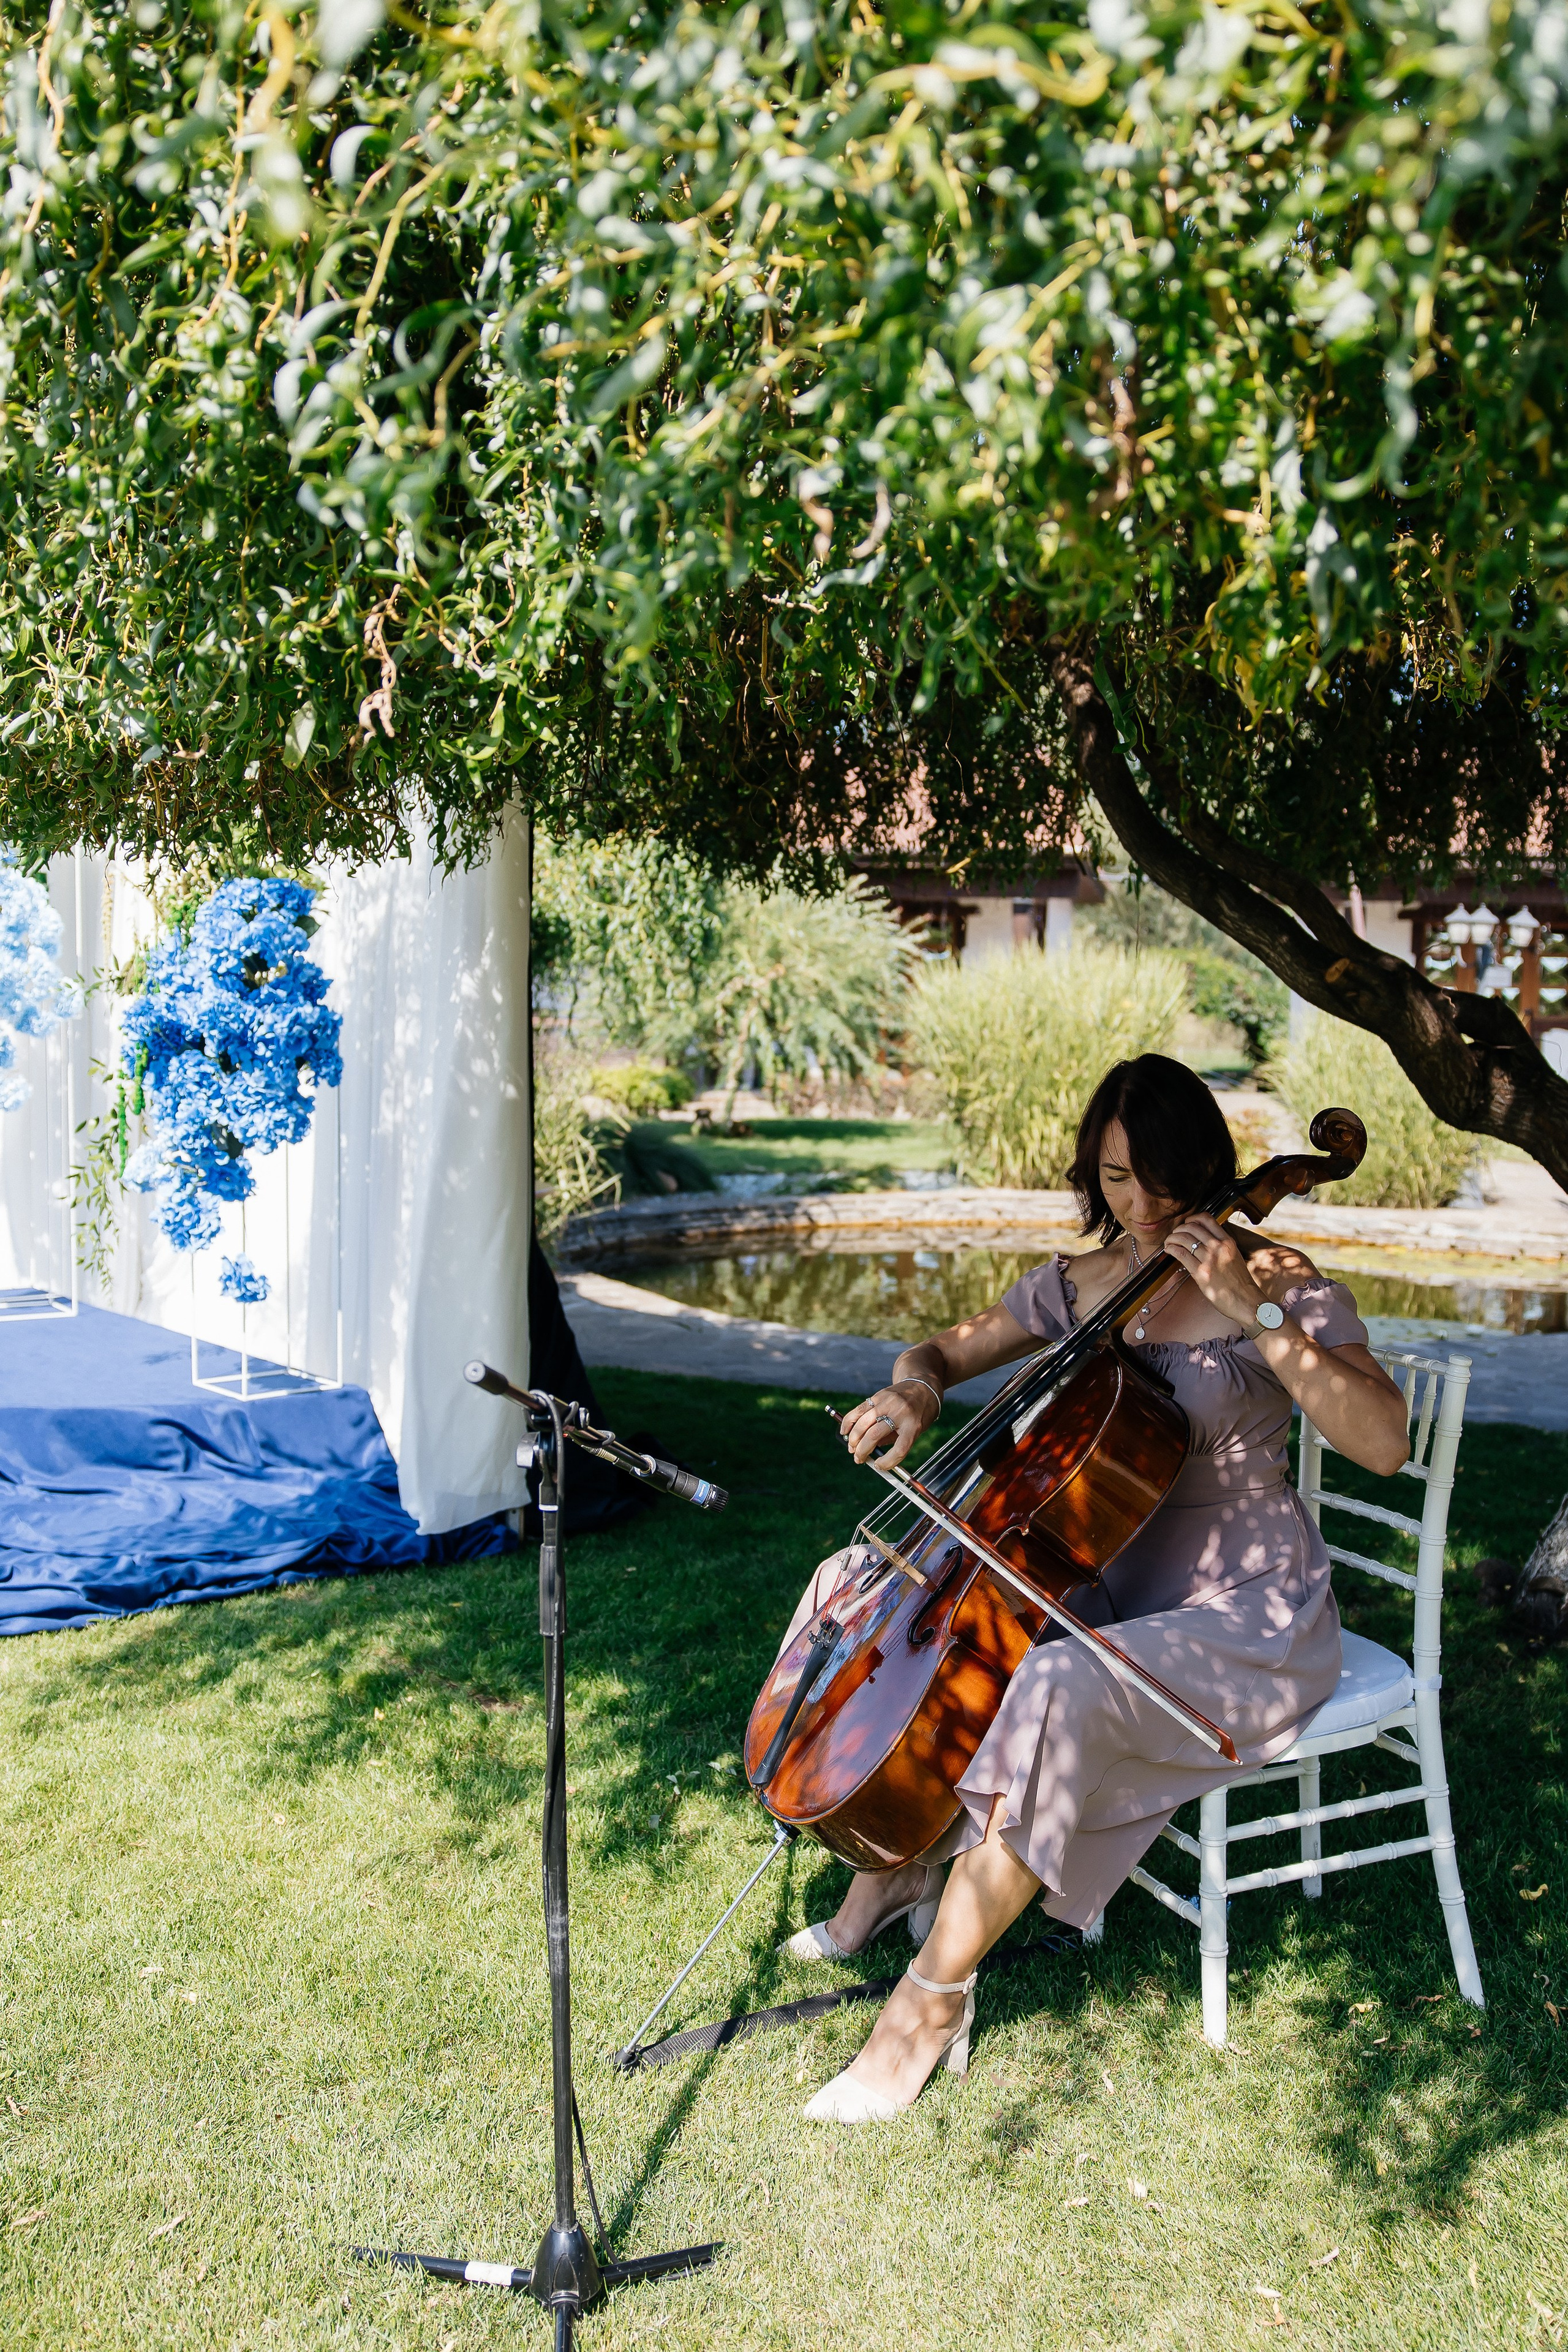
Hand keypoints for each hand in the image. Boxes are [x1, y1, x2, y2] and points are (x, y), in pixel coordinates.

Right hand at [840, 1382, 935, 1467]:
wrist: (923, 1386)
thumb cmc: (920, 1413)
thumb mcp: (916, 1430)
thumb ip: (894, 1440)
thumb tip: (870, 1452)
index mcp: (914, 1425)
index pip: (900, 1449)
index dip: (887, 1462)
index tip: (878, 1466)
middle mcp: (900, 1413)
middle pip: (875, 1435)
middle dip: (862, 1451)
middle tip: (858, 1459)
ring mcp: (888, 1402)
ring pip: (864, 1423)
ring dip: (853, 1438)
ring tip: (851, 1448)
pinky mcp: (878, 1396)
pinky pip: (860, 1409)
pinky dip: (849, 1421)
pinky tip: (845, 1431)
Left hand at [1162, 1212, 1266, 1329]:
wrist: (1246, 1300)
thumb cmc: (1240, 1282)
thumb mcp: (1234, 1256)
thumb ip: (1221, 1246)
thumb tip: (1205, 1240)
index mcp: (1228, 1241)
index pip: (1207, 1219)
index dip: (1193, 1218)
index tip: (1187, 1223)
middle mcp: (1218, 1247)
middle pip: (1192, 1227)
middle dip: (1179, 1229)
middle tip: (1175, 1234)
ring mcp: (1209, 1259)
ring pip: (1184, 1239)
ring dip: (1172, 1238)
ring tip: (1169, 1242)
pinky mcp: (1201, 1273)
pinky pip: (1181, 1254)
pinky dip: (1172, 1249)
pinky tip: (1169, 1250)